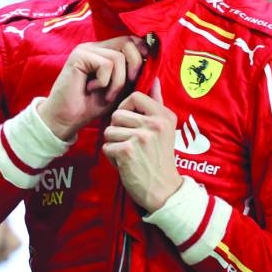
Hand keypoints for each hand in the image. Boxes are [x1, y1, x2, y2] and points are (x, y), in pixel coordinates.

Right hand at [37, 36, 147, 141]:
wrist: (66, 118)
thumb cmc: (91, 106)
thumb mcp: (119, 90)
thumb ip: (133, 76)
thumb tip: (153, 64)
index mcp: (105, 51)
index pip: (132, 40)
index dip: (142, 55)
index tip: (140, 77)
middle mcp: (96, 46)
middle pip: (129, 42)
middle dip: (135, 66)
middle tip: (126, 86)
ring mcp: (86, 50)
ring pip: (118, 57)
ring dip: (118, 82)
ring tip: (106, 94)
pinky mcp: (79, 56)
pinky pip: (106, 64)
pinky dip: (105, 82)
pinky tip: (92, 89)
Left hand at [102, 78, 182, 211]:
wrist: (164, 191)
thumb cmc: (160, 158)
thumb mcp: (165, 129)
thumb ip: (158, 103)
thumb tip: (155, 80)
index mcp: (164, 116)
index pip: (134, 96)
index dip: (126, 108)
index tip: (130, 122)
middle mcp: (154, 124)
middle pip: (117, 115)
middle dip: (118, 130)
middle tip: (131, 145)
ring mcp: (141, 137)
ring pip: (109, 131)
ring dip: (114, 145)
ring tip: (129, 154)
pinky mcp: (127, 151)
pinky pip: (106, 146)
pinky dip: (112, 157)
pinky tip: (125, 163)